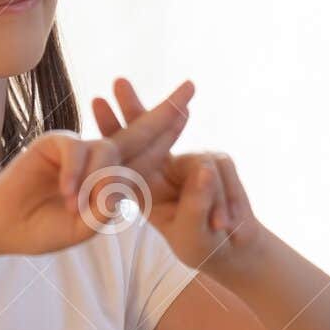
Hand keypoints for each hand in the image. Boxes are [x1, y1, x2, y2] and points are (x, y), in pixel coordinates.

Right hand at [0, 79, 195, 255]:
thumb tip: (117, 186)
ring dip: (99, 180)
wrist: (6, 224)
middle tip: (191, 87)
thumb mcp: (85, 226)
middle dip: (166, 111)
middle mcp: (102, 158)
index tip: (188, 112)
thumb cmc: (46, 227)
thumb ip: (105, 208)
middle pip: (140, 131)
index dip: (169, 134)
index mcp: (115, 177)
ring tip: (77, 207)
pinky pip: (78, 151)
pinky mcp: (57, 143)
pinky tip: (67, 194)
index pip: (149, 154)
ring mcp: (80, 148)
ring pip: (108, 151)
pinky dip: (76, 174)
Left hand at [91, 78, 264, 269]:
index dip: (112, 128)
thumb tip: (203, 169)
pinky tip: (228, 223)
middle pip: (147, 132)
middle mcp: (163, 167)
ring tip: (220, 227)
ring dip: (212, 200)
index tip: (97, 101)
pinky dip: (228, 201)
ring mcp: (190, 161)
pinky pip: (222, 170)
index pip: (126, 155)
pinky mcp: (216, 161)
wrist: (232, 247)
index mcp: (145, 185)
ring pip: (201, 161)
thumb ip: (195, 203)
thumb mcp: (192, 232)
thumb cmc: (200, 243)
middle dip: (134, 107)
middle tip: (117, 82)